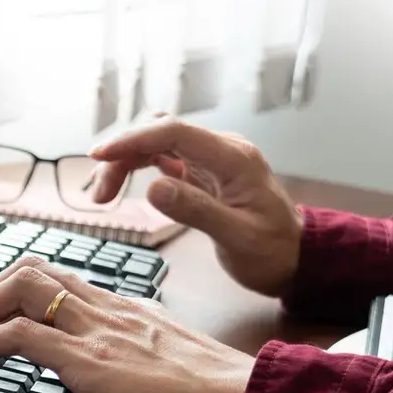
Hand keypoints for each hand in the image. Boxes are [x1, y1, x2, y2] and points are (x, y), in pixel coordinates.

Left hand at [0, 258, 253, 392]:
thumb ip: (134, 357)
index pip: (61, 276)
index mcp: (126, 307)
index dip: (17, 286)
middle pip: (31, 270)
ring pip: (18, 290)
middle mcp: (107, 308)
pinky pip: (17, 337)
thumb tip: (112, 374)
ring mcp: (96, 330)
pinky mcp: (89, 360)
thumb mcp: (167, 362)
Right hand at [87, 116, 302, 295]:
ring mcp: (210, 160)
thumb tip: (153, 188)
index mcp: (233, 157)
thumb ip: (196, 211)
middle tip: (98, 196)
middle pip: (160, 132)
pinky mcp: (201, 174)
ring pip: (157, 144)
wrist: (294, 260)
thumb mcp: (237, 239)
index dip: (133, 139)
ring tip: (102, 196)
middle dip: (123, 155)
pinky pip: (162, 159)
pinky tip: (120, 187)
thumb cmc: (272, 253)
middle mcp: (221, 150)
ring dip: (125, 162)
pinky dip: (136, 168)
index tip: (99, 156)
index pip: (174, 132)